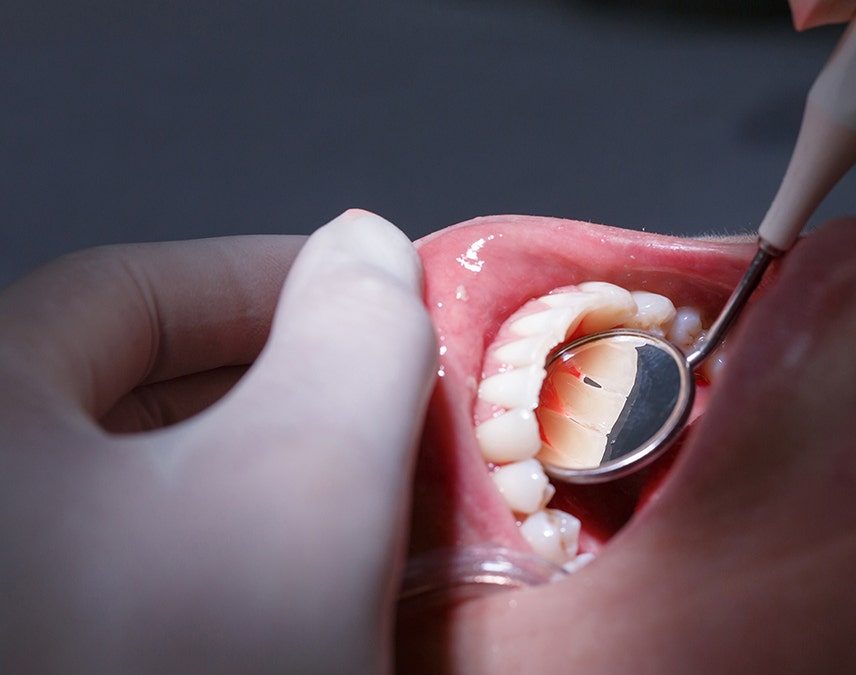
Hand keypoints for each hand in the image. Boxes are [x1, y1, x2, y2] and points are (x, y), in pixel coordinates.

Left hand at [0, 210, 434, 670]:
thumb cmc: (194, 672)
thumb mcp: (308, 483)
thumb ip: (353, 334)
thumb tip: (366, 252)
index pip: (116, 292)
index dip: (261, 276)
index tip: (363, 293)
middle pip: (127, 386)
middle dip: (272, 372)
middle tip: (372, 389)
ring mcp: (20, 582)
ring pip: (138, 483)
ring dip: (258, 463)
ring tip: (352, 483)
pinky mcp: (55, 644)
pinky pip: (138, 563)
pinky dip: (226, 545)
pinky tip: (296, 575)